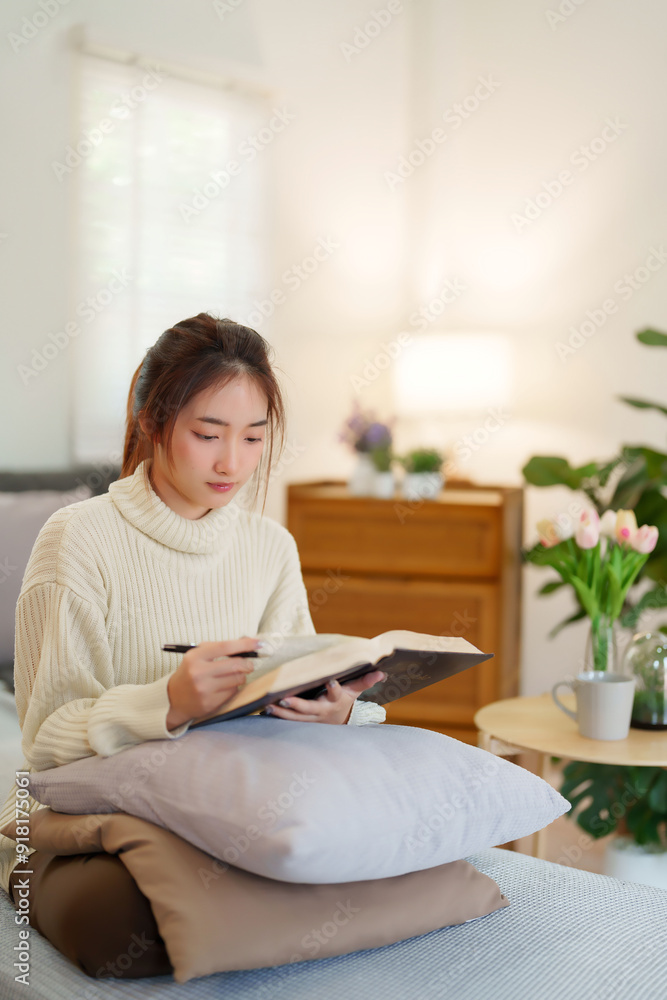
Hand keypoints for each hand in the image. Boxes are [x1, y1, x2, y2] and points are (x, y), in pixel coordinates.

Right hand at [166, 637, 258, 729]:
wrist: (173, 699)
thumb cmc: (191, 672)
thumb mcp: (198, 656)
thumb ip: (219, 648)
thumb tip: (247, 642)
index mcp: (195, 657)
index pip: (225, 647)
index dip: (245, 644)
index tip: (259, 643)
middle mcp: (198, 673)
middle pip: (235, 665)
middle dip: (247, 664)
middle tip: (249, 664)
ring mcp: (204, 690)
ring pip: (237, 679)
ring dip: (240, 677)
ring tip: (232, 676)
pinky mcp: (210, 704)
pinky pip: (232, 692)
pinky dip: (233, 688)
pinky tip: (223, 688)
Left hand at [264, 669, 387, 724]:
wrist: (338, 722)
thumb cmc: (344, 700)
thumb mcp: (355, 691)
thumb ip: (365, 680)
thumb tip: (382, 671)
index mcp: (336, 700)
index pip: (336, 693)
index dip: (334, 688)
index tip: (330, 681)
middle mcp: (322, 711)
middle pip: (309, 709)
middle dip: (297, 705)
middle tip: (284, 698)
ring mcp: (310, 719)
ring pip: (295, 718)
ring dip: (281, 712)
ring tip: (269, 706)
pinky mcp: (300, 722)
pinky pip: (287, 721)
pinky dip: (276, 717)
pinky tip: (264, 710)